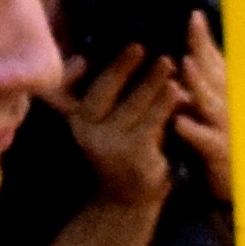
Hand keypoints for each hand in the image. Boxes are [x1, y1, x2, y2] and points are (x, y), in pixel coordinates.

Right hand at [54, 38, 183, 211]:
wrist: (129, 198)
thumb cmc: (120, 149)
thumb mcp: (103, 123)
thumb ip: (102, 94)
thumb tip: (102, 56)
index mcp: (76, 120)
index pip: (68, 89)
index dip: (73, 72)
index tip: (86, 56)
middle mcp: (86, 132)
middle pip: (103, 91)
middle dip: (121, 67)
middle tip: (141, 47)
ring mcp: (109, 145)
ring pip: (132, 104)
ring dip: (151, 81)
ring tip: (167, 63)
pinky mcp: (134, 155)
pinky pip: (151, 121)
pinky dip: (165, 104)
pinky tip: (176, 91)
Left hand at [170, 9, 232, 192]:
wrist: (236, 187)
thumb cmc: (219, 144)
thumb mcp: (208, 112)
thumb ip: (198, 86)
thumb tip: (184, 58)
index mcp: (224, 93)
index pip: (214, 60)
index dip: (203, 39)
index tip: (193, 16)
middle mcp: (229, 106)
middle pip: (216, 73)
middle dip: (203, 51)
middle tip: (191, 29)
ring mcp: (227, 129)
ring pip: (212, 102)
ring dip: (199, 83)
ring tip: (184, 65)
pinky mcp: (221, 154)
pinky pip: (206, 140)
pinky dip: (193, 130)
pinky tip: (179, 122)